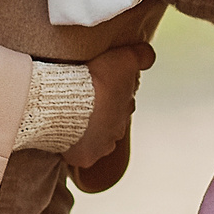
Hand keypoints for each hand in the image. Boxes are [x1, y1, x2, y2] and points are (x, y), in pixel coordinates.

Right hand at [66, 43, 153, 170]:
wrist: (69, 101)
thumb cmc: (96, 79)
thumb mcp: (125, 58)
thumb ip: (142, 56)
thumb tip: (150, 57)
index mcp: (127, 108)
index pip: (123, 101)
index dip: (110, 93)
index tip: (98, 85)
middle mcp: (119, 131)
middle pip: (110, 123)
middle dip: (100, 114)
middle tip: (82, 101)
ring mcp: (103, 147)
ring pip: (96, 140)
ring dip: (87, 130)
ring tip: (71, 117)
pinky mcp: (85, 157)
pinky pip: (79, 153)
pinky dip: (73, 146)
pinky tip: (64, 133)